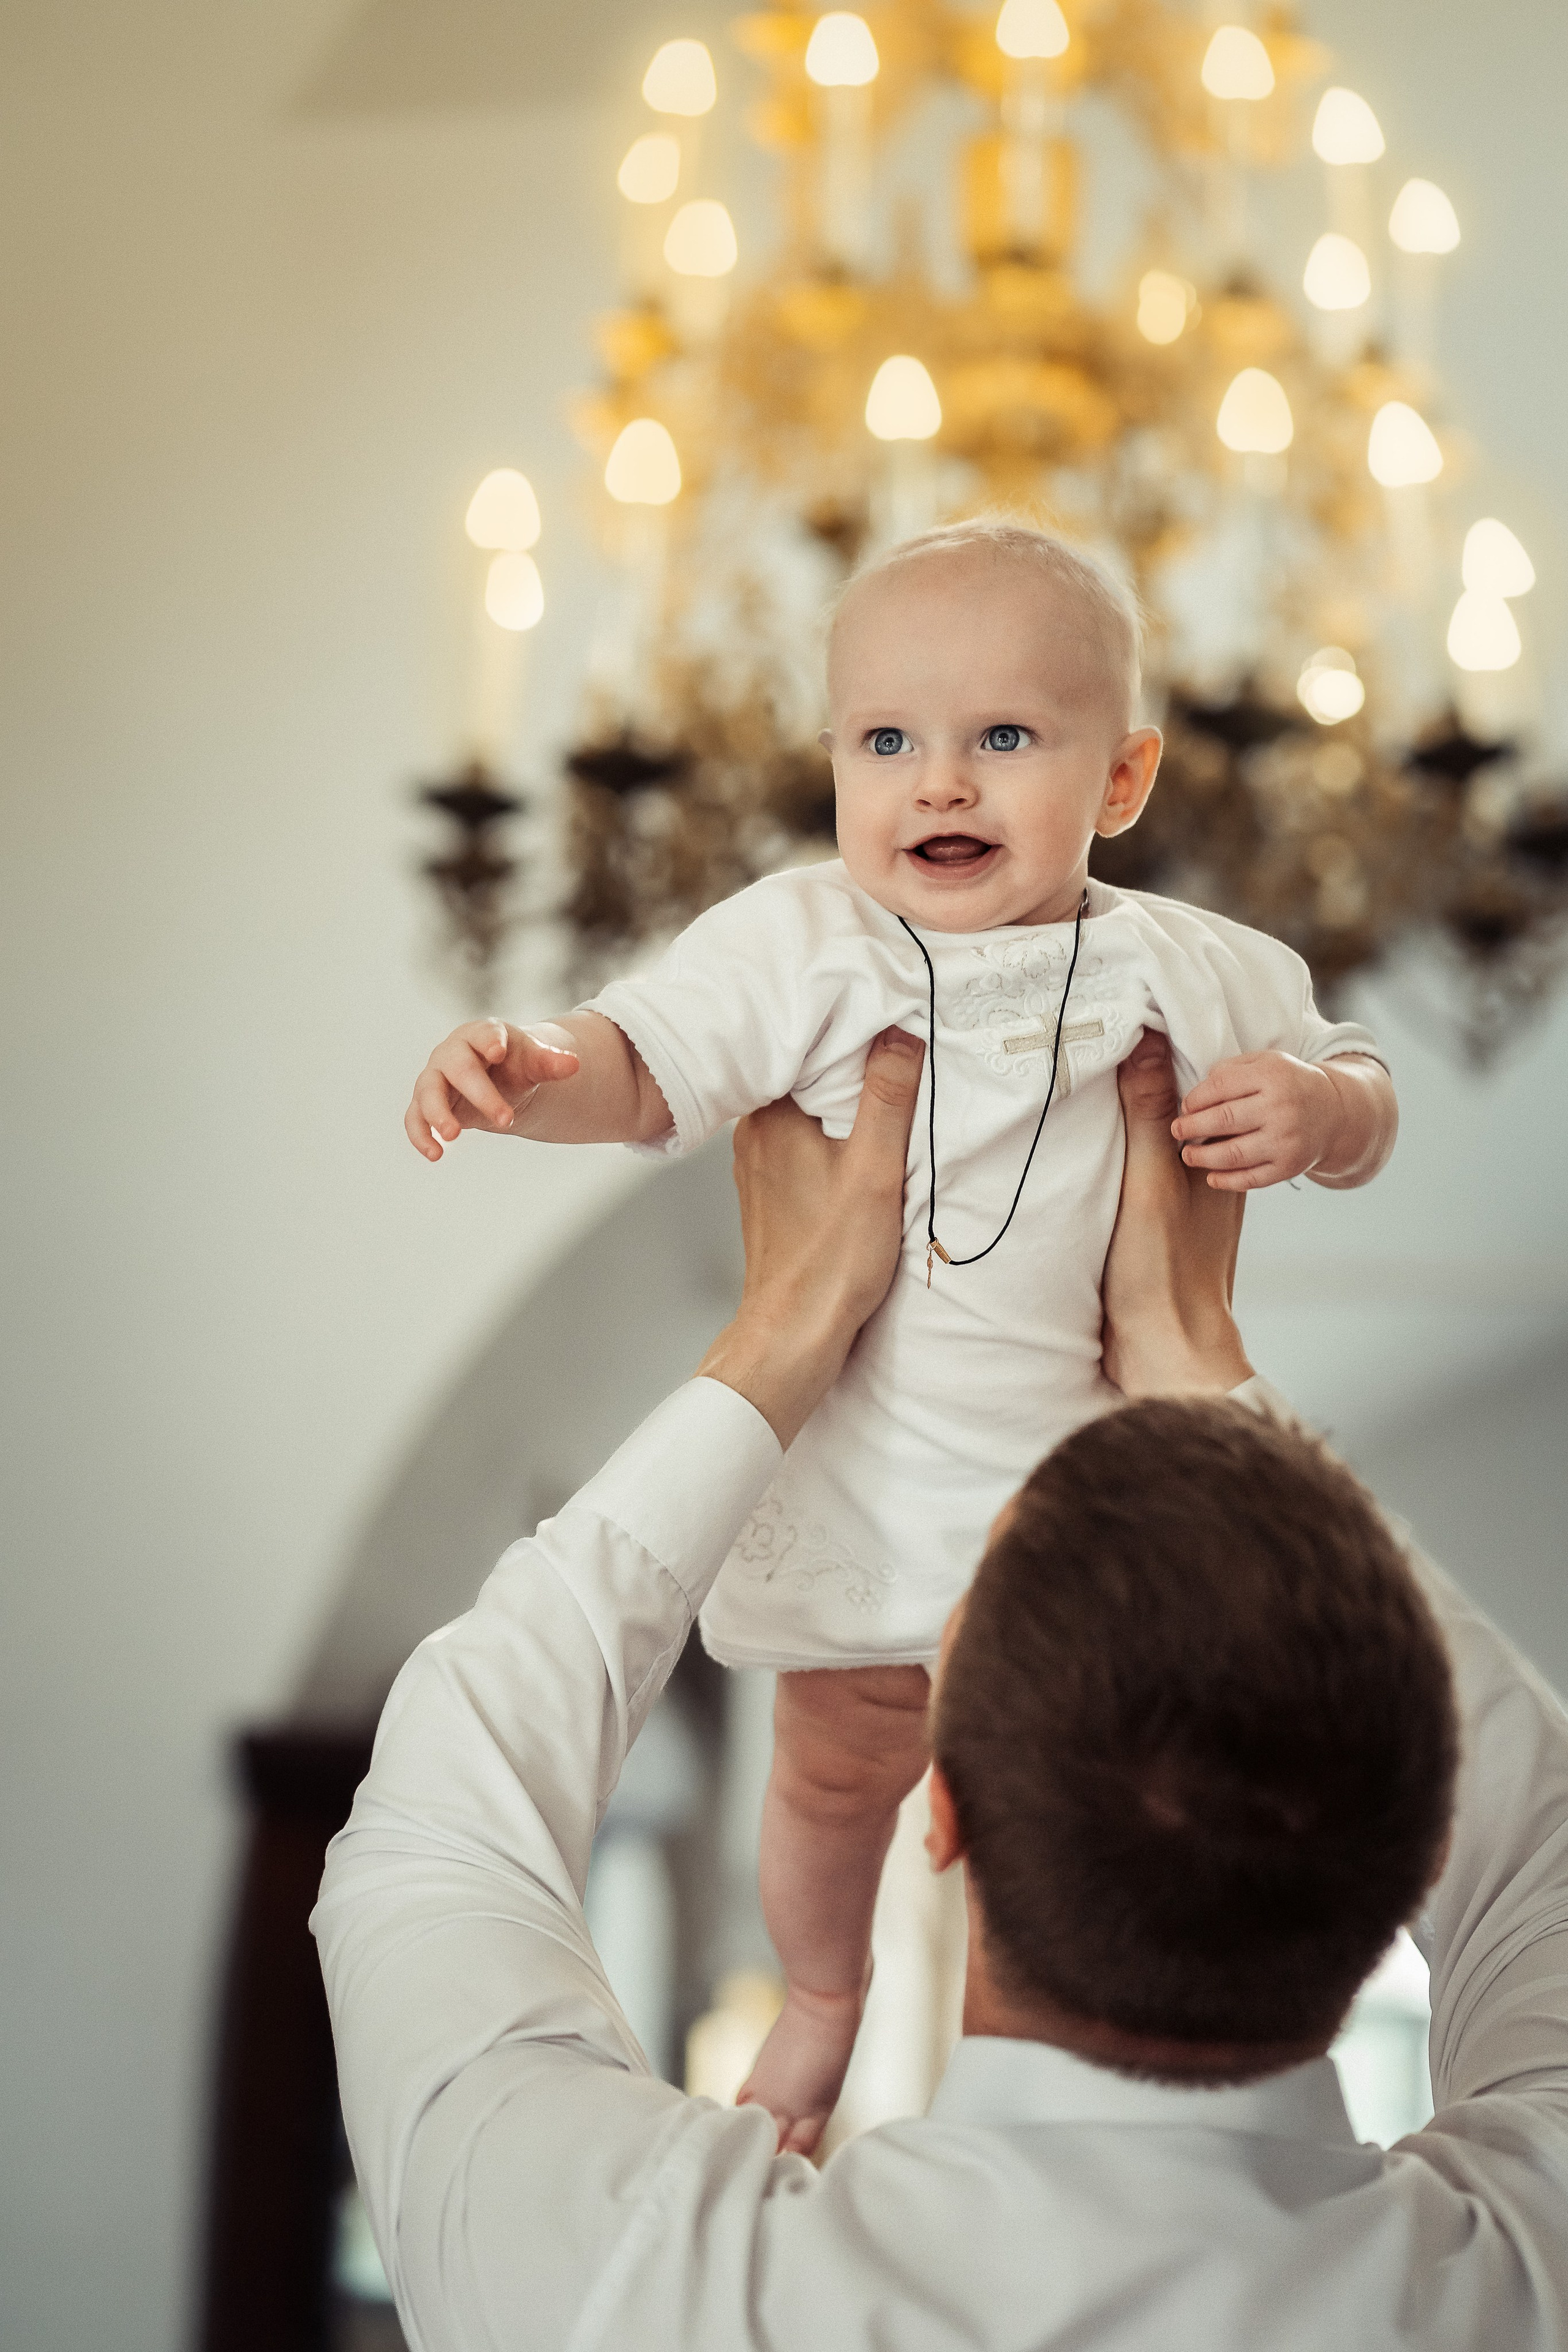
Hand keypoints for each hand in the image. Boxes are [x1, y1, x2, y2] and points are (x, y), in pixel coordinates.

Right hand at [405, 1020, 579, 1161]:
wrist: (497, 1077)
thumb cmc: (515, 1064)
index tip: (497, 1051)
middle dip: (480, 1093)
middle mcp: (452, 1053)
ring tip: (454, 1136)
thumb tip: (574, 1064)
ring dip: (438, 1113)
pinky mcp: (426, 1104)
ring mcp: (435, 1078)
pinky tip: (435, 1155)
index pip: (483, 1033)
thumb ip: (551, 1063)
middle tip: (506, 1119)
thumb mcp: (535, 1062)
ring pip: (428, 1091)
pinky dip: (421, 1135)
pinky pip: (414, 1118)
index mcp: (482, 1034)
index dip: (488, 1040)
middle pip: (458, 1068)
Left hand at [697, 1029, 925, 1448]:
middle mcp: (756, 1131)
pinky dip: (835, 1138)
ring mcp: (760, 1161)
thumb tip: (901, 1033)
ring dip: (846, 1106)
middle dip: (855, 1067)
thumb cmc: (830, 1261)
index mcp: (773, 1115)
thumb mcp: (874, 1172)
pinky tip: (863, 1150)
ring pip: (809, 1109)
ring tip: (890, 1102)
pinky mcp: (772, 1189)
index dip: (858, 1032)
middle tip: (903, 1059)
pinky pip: (805, 1141)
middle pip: (810, 1074)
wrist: (793, 1332)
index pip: (812, 1044)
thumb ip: (887, 1099)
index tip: (898, 1024)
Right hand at [1102, 1033, 1252, 1398]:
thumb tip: (1149, 1039)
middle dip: (1138, 1082)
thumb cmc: (1163, 1270)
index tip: (1123, 1021)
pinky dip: (1113, 1158)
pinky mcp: (1151, 1233)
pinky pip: (1133, 1178)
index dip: (1160, 1055)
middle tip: (1091, 1042)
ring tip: (1079, 1086)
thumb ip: (1148, 1112)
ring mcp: (1177, 1209)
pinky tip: (1082, 1150)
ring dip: (1121, 1121)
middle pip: (1171, 1115)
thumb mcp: (1150, 1179)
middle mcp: (1201, 1180)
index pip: (1192, 1090)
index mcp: (1214, 1161)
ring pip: (1150, 1147)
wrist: (1164, 1354)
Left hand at [1170, 1049, 1341, 1191]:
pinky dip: (1227, 1181)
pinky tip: (1211, 1178)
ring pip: (1233, 1153)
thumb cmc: (1288, 1084)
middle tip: (1176, 1131)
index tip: (1184, 1107)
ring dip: (1202, 1157)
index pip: (1220, 1087)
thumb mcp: (1265, 1063)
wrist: (1333, 1112)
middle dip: (1191, 1127)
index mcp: (1272, 1076)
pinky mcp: (1289, 1167)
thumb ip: (1231, 1070)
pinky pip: (1251, 1179)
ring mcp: (1286, 1141)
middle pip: (1223, 1120)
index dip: (1195, 1099)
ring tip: (1187, 1155)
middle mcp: (1281, 1108)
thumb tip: (1195, 1095)